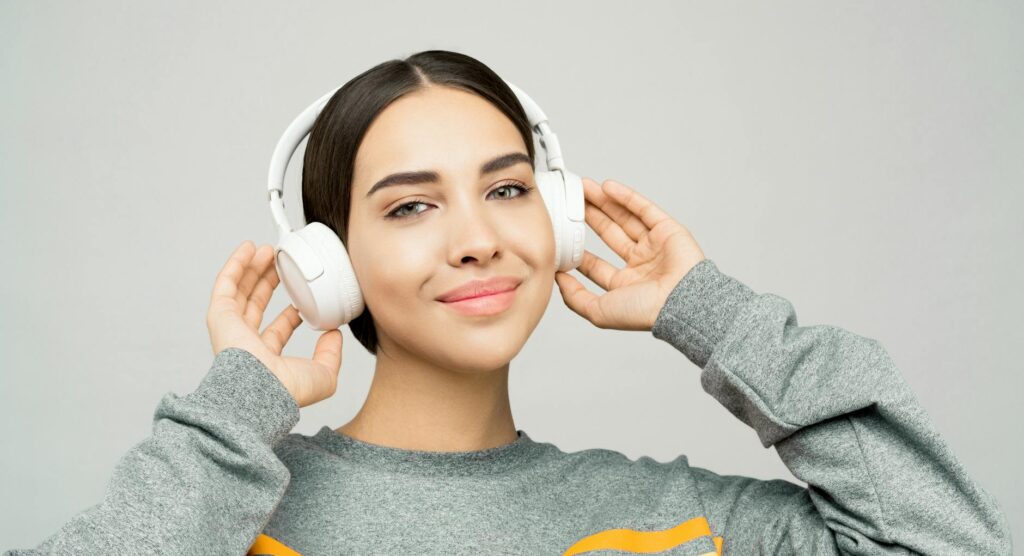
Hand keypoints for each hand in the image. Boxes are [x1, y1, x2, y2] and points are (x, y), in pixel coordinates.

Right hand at [206, 240, 343, 407]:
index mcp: (267, 358)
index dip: (290, 312)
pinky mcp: (220, 315)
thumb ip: (331, 354)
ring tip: (267, 250)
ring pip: (240, 291)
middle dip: (268, 282)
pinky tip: (248, 249)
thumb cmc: (287, 390)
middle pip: (256, 304)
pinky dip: (236, 265)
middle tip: (281, 264)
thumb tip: (334, 335)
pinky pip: (226, 284)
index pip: (278, 330)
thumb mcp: (324, 374)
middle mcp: (246, 343)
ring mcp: (231, 329)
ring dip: (253, 269)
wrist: (262, 388)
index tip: (300, 296)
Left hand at [554, 178, 706, 330]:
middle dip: (590, 218)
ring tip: (584, 188)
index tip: (560, 237)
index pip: (596, 265)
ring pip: (624, 218)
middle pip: (609, 235)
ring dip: (604, 202)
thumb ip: (575, 298)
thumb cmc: (645, 312)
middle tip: (572, 202)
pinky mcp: (668, 230)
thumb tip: (558, 280)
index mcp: (625, 286)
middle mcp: (640, 265)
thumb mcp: (599, 311)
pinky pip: (644, 209)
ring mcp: (655, 246)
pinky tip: (607, 187)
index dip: (578, 251)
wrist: (681, 302)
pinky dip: (626, 197)